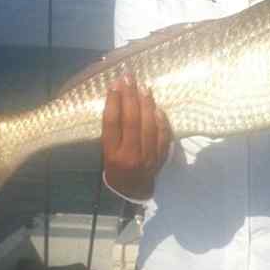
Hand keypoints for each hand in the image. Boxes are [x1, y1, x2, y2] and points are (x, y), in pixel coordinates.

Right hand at [102, 75, 171, 199]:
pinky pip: (163, 134)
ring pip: (149, 125)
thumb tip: (118, 98)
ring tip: (143, 87)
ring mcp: (148, 157)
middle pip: (131, 121)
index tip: (115, 84)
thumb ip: (112, 130)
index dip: (113, 101)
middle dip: (130, 96)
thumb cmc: (115, 168)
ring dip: (146, 104)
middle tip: (129, 78)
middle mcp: (130, 155)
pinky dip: (160, 119)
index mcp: (112, 154)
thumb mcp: (106, 152)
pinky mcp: (161, 157)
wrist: (133, 190)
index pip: (112, 123)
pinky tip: (156, 106)